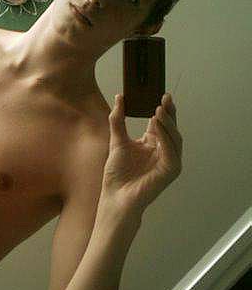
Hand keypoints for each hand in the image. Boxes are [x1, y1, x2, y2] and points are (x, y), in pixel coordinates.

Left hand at [101, 93, 182, 211]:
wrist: (115, 196)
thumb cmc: (117, 173)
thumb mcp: (117, 140)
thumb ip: (118, 119)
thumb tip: (120, 97)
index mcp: (153, 143)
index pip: (161, 122)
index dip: (163, 108)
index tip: (160, 94)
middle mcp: (164, 151)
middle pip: (171, 127)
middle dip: (169, 112)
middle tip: (165, 97)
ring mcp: (169, 161)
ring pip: (174, 137)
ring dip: (168, 123)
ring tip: (159, 110)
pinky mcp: (171, 171)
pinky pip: (171, 151)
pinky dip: (166, 137)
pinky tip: (158, 126)